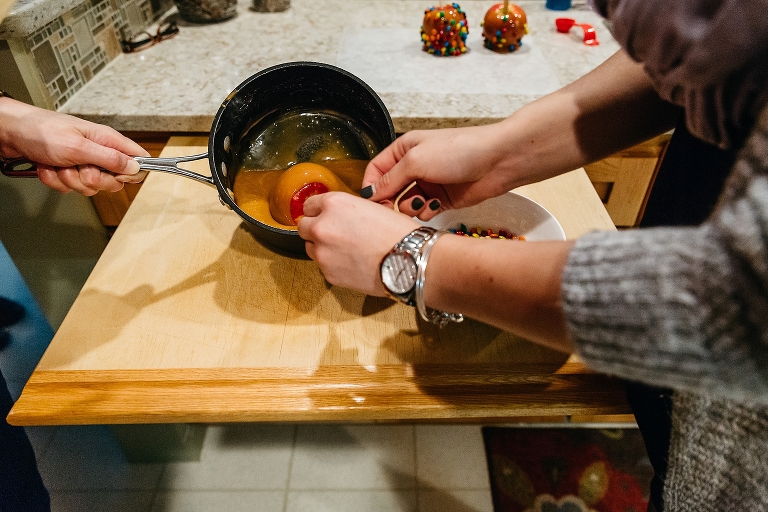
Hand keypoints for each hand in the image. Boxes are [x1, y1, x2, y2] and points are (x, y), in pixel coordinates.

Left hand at [0, 97, 148, 195]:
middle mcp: (98, 152)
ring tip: (59, 163)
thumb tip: (135, 167)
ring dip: (69, 179)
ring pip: (89, 187)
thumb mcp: (79, 146)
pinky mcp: (68, 171)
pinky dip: (56, 180)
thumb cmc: (42, 131)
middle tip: (80, 167)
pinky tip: (49, 166)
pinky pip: (70, 188)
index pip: (137, 159)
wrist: (11, 134)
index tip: (116, 175)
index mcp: (107, 140)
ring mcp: (83, 163)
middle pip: (113, 181)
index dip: (130, 173)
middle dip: (92, 179)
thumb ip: (109, 158)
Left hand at [297, 192, 419, 295]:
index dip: (319, 211)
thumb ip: (347, 210)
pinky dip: (333, 264)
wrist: (410, 262)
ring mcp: (323, 252)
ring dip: (323, 247)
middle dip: (316, 229)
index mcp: (334, 204)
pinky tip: (352, 263)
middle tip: (334, 234)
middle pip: (303, 226)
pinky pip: (323, 266)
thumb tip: (337, 216)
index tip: (324, 215)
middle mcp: (322, 226)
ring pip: (311, 247)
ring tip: (346, 250)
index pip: (309, 205)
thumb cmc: (399, 234)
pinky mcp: (328, 273)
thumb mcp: (372, 207)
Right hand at [361, 124, 513, 219]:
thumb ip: (390, 179)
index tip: (369, 203)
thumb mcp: (415, 160)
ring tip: (419, 204)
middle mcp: (414, 166)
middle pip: (390, 189)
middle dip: (388, 201)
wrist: (498, 160)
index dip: (370, 186)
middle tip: (389, 211)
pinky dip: (424, 212)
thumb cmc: (458, 150)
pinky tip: (433, 207)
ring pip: (405, 203)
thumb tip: (369, 194)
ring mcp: (429, 183)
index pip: (377, 170)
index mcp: (404, 149)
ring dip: (408, 207)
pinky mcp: (443, 199)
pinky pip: (424, 211)